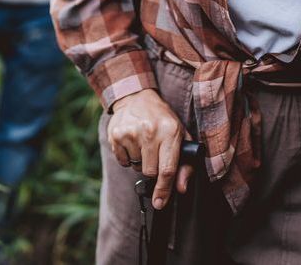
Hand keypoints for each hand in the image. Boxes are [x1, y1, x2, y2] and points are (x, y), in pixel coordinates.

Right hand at [108, 88, 193, 209]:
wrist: (137, 97)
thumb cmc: (162, 119)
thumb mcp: (180, 135)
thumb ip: (185, 164)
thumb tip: (181, 188)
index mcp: (169, 131)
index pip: (167, 169)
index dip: (164, 190)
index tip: (160, 203)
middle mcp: (149, 131)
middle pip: (150, 172)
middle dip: (153, 170)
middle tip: (155, 155)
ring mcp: (131, 132)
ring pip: (136, 167)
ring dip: (141, 161)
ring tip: (144, 144)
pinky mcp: (116, 135)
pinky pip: (123, 161)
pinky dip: (128, 157)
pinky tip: (133, 142)